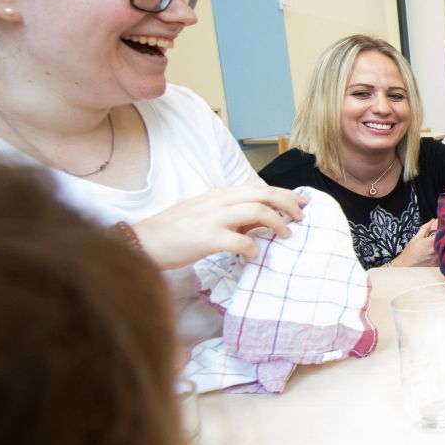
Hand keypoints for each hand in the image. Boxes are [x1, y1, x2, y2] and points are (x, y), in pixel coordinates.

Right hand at [133, 185, 304, 268]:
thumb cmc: (173, 232)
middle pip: (264, 195)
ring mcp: (213, 218)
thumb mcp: (204, 215)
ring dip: (277, 224)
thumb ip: (230, 216)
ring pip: (257, 212)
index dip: (284, 194)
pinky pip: (241, 241)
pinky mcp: (207, 238)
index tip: (301, 203)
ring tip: (286, 235)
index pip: (259, 188)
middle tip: (301, 218)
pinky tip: (253, 256)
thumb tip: (256, 225)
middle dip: (288, 204)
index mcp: (219, 194)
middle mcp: (218, 201)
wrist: (143, 242)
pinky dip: (253, 249)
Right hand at [389, 220, 439, 266]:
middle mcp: (436, 250)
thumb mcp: (416, 237)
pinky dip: (444, 250)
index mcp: (431, 242)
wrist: (407, 265)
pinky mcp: (439, 263)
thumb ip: (425, 228)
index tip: (443, 223)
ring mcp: (438, 258)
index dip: (444, 226)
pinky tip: (440, 248)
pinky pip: (444, 254)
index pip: (442, 231)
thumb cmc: (410, 252)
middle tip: (444, 230)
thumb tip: (432, 220)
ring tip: (441, 240)